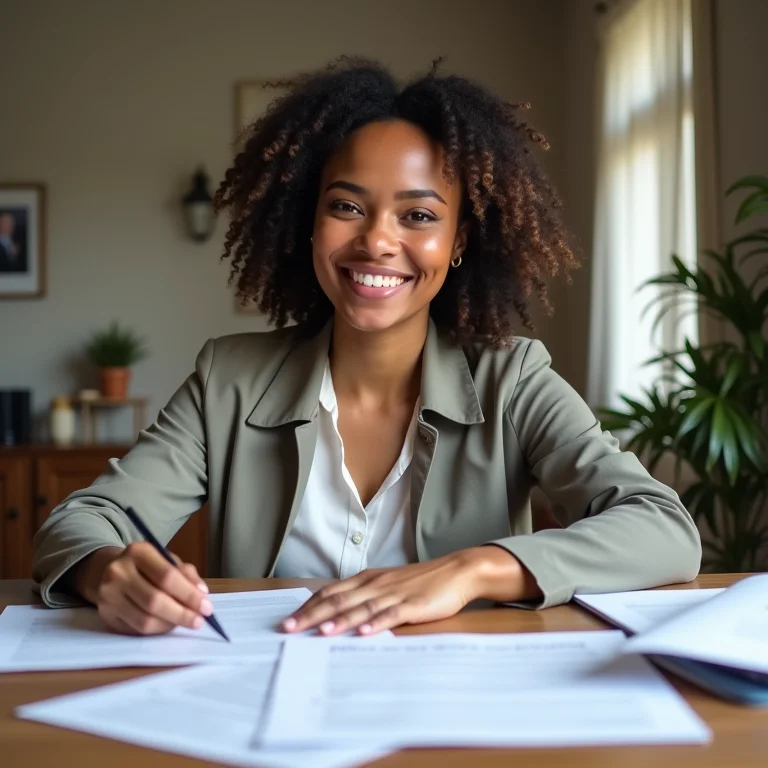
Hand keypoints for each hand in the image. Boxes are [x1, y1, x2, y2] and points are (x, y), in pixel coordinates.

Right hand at [73, 543, 211, 635]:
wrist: (109, 570)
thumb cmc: (147, 566)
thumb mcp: (167, 560)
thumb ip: (186, 574)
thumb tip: (202, 594)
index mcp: (138, 552)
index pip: (166, 576)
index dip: (189, 595)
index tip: (206, 607)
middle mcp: (118, 572)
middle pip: (154, 601)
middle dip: (182, 613)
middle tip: (200, 621)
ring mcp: (108, 595)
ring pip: (145, 620)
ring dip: (171, 624)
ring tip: (186, 622)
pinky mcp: (105, 614)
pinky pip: (136, 629)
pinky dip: (157, 630)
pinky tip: (168, 625)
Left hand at [281, 550, 493, 636]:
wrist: (456, 571)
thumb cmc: (421, 581)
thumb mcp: (388, 585)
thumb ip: (365, 596)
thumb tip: (337, 612)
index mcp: (368, 579)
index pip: (331, 592)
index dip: (308, 606)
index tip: (288, 620)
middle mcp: (376, 584)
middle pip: (338, 600)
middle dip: (312, 615)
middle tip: (289, 628)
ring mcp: (394, 594)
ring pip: (361, 607)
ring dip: (340, 620)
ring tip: (320, 631)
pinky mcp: (413, 604)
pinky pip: (392, 614)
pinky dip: (376, 623)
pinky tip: (364, 632)